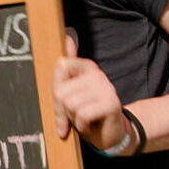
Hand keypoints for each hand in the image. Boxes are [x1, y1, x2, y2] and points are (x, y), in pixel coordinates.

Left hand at [52, 35, 127, 151]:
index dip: (56, 90)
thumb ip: (68, 67)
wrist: (111, 134)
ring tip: (84, 119)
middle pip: (60, 90)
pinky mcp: (111, 103)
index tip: (62, 102)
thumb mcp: (72, 91)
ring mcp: (106, 87)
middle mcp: (97, 73)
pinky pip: (81, 114)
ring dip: (72, 118)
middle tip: (74, 115)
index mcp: (87, 67)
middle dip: (62, 109)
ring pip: (69, 103)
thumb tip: (67, 35)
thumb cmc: (88, 113)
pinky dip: (82, 125)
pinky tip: (91, 124)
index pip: (60, 67)